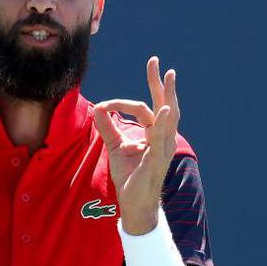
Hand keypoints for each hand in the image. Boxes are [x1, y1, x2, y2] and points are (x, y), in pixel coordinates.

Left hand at [94, 56, 179, 234]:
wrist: (133, 203)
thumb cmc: (129, 175)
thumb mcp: (115, 146)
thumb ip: (108, 126)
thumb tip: (97, 107)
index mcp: (154, 132)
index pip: (143, 108)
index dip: (122, 103)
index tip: (104, 105)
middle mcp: (162, 137)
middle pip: (164, 104)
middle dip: (160, 83)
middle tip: (156, 62)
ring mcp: (163, 147)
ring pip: (169, 117)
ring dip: (168, 95)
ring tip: (169, 77)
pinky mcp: (158, 159)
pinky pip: (162, 138)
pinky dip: (165, 123)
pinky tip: (166, 110)